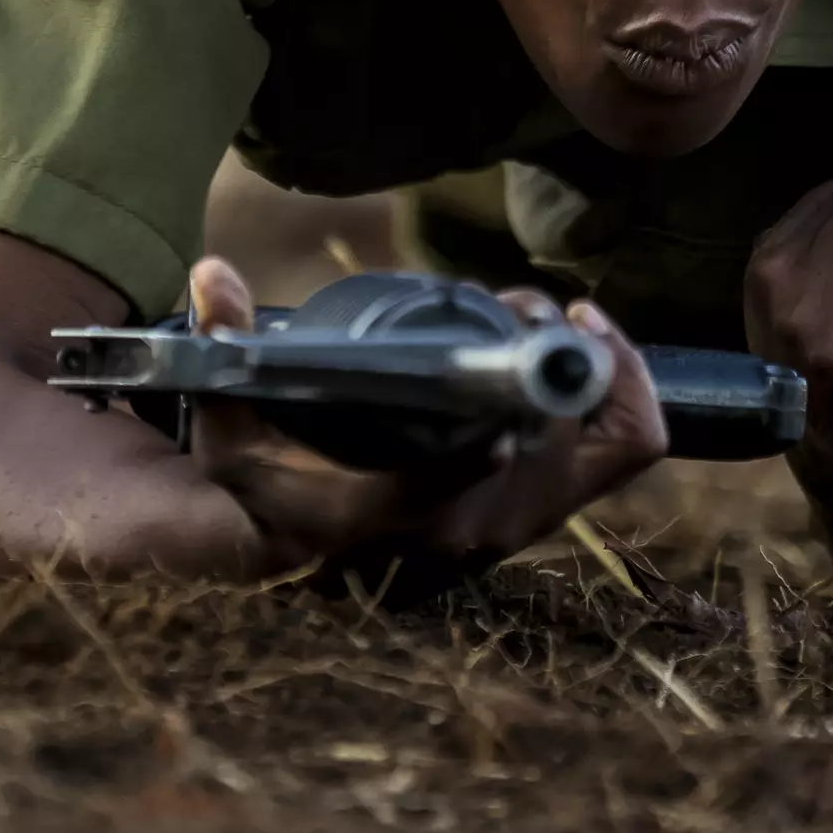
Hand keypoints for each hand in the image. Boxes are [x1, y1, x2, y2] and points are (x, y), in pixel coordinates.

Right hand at [180, 258, 663, 584]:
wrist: (290, 555)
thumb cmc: (264, 481)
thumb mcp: (228, 423)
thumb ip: (223, 349)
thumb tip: (213, 276)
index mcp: (398, 512)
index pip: (488, 458)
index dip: (530, 383)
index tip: (523, 312)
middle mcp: (468, 532)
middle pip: (567, 443)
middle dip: (561, 356)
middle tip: (524, 303)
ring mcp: (509, 533)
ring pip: (600, 454)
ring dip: (590, 376)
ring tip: (541, 318)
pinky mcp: (531, 522)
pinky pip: (613, 464)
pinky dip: (620, 407)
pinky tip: (587, 351)